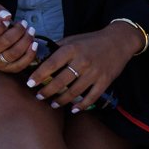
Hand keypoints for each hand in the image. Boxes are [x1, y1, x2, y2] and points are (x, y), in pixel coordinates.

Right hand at [0, 4, 36, 72]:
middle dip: (17, 31)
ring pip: (13, 54)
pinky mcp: (5, 69)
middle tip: (24, 23)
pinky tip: (34, 44)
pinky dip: (29, 55)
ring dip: (25, 41)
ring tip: (30, 31)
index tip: (7, 21)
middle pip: (3, 43)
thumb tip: (7, 16)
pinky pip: (20, 65)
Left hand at [28, 23, 142, 109]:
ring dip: (62, 100)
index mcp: (72, 49)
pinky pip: (91, 97)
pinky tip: (74, 109)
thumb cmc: (92, 41)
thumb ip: (58, 48)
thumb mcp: (73, 39)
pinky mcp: (105, 81)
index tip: (30, 83)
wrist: (118, 41)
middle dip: (47, 91)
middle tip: (39, 97)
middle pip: (61, 81)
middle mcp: (83, 61)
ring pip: (74, 91)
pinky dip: (82, 105)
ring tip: (53, 104)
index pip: (51, 64)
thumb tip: (40, 57)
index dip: (39, 75)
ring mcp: (95, 73)